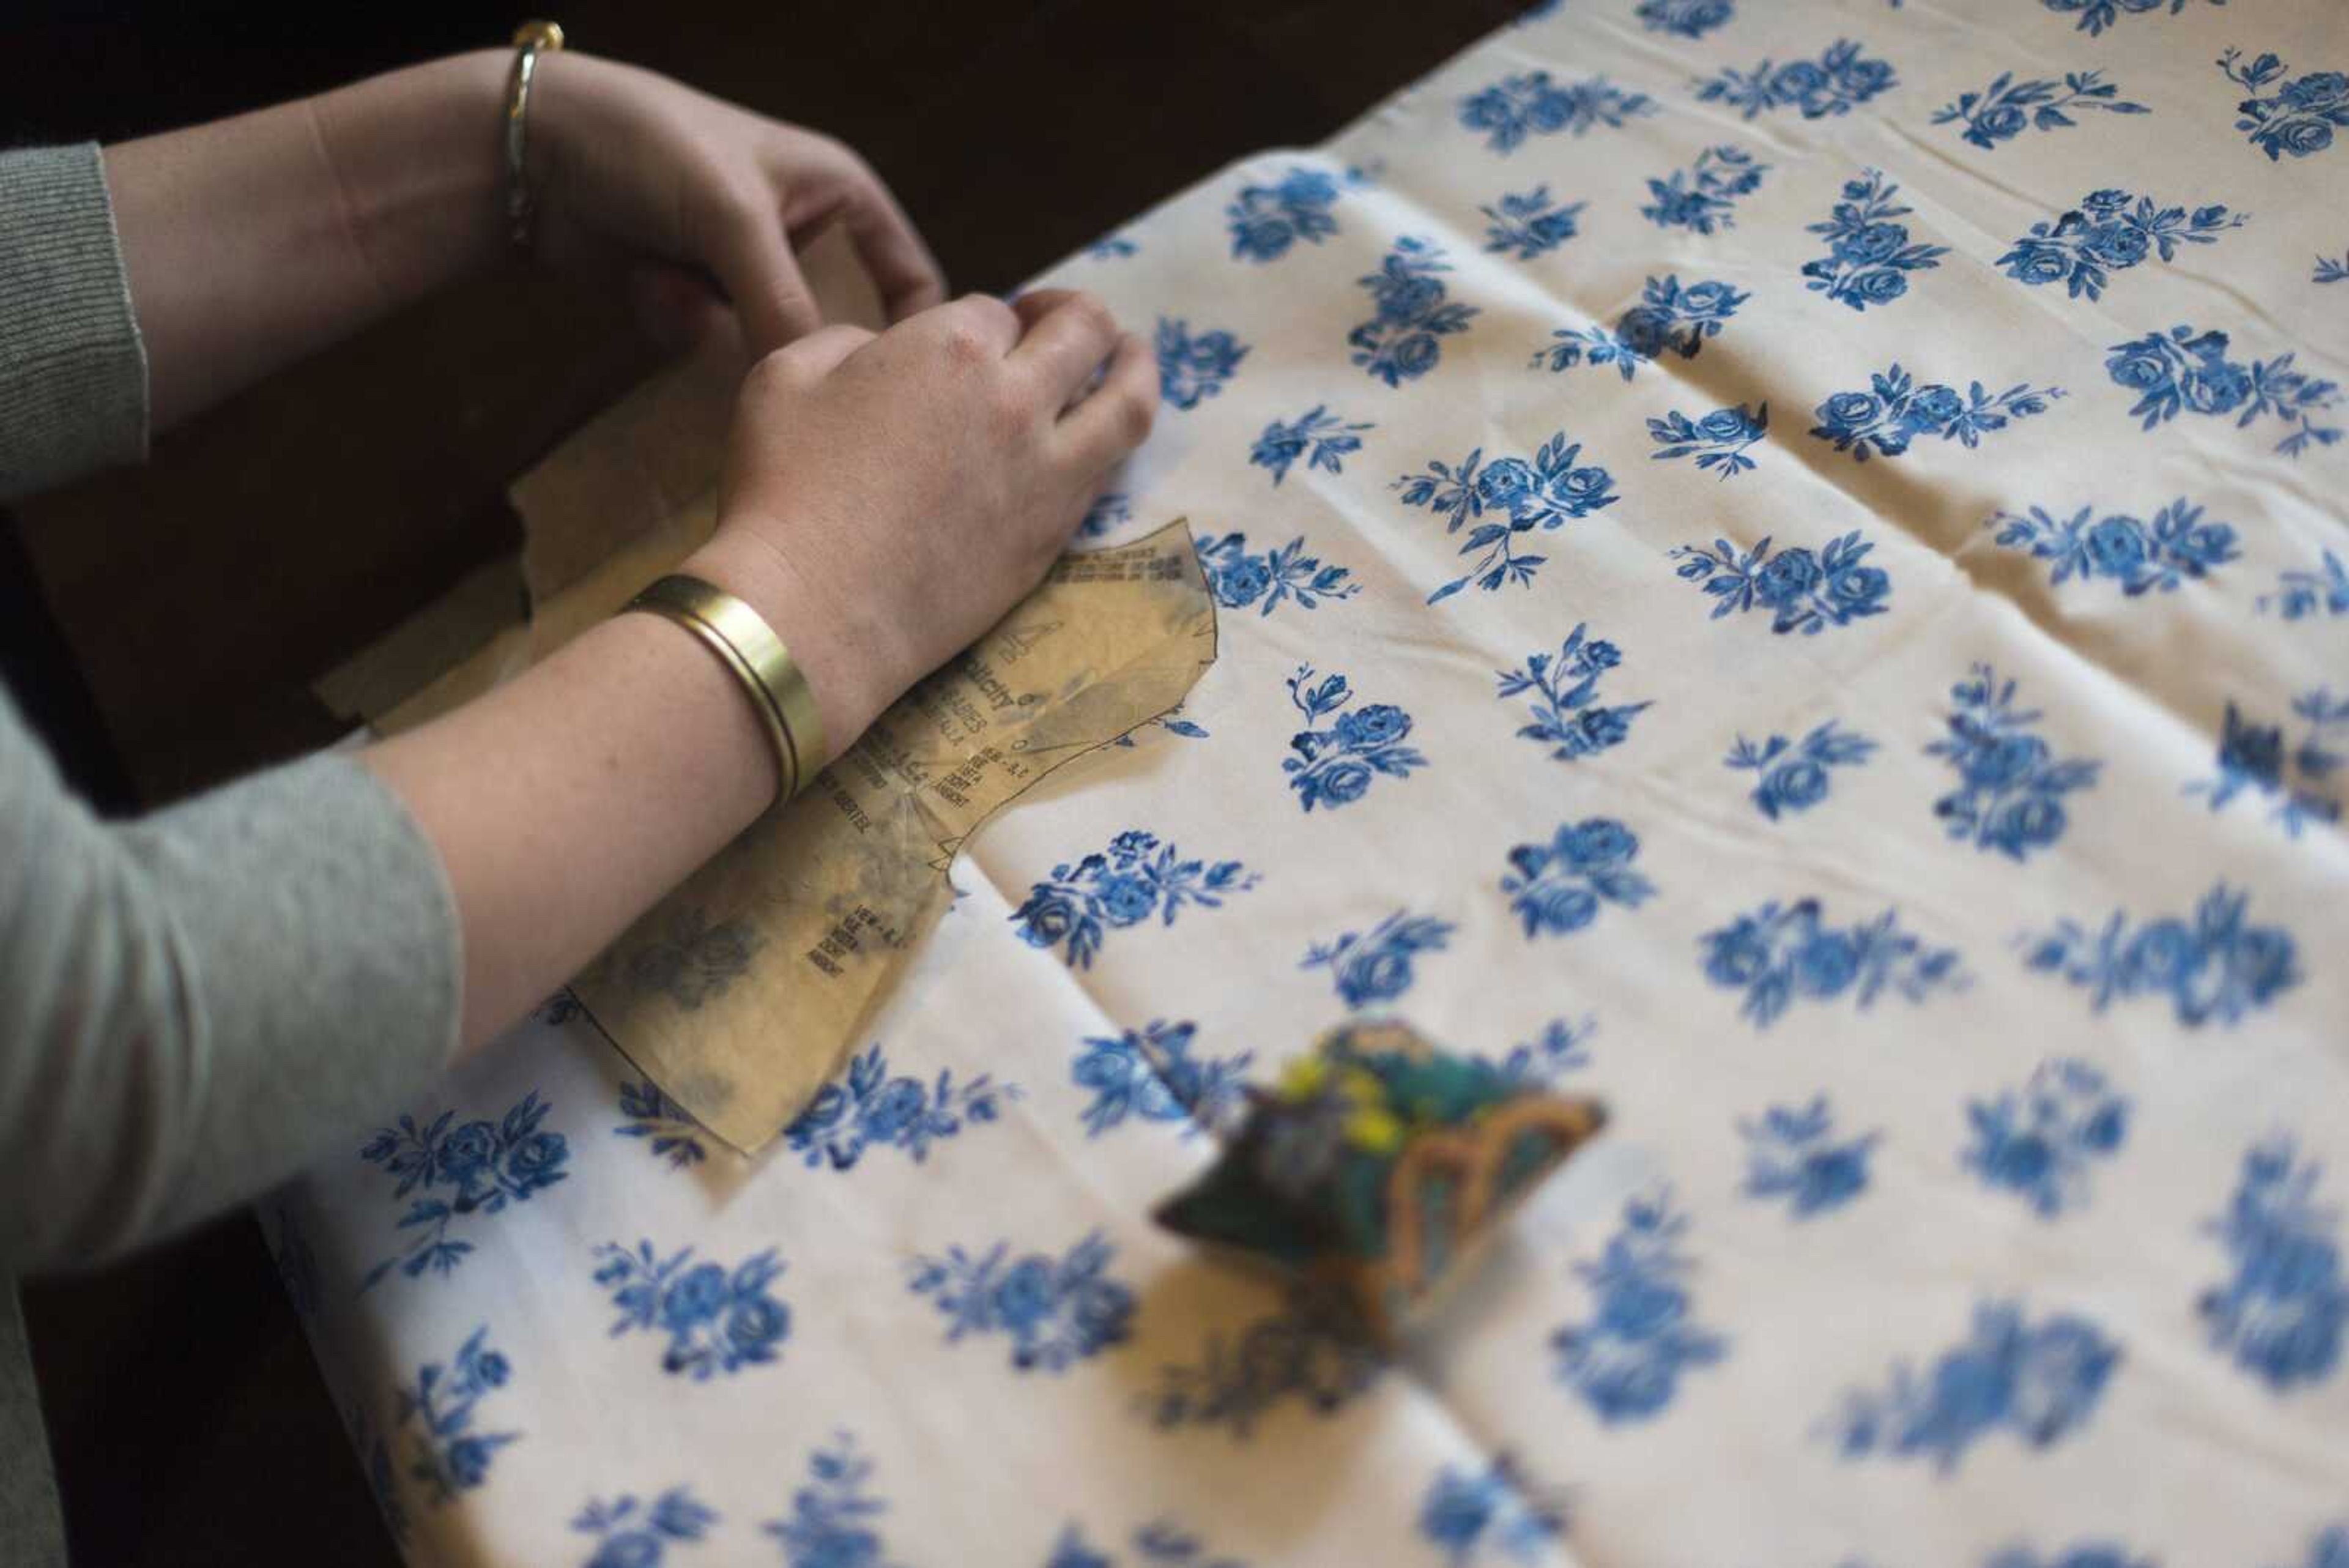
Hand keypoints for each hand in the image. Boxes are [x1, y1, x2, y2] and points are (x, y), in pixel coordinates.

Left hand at [526, 51, 946, 354]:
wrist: (533, 149)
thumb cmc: (650, 146)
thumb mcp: (733, 219)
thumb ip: (783, 307)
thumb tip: (815, 393)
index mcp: (841, 195)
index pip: (912, 279)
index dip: (913, 334)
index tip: (894, 393)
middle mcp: (802, 235)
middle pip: (834, 327)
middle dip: (787, 338)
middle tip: (754, 345)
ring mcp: (745, 270)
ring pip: (765, 345)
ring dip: (713, 325)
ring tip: (669, 281)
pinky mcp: (696, 298)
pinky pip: (712, 347)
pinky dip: (676, 322)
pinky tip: (644, 283)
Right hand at [686, 290, 1157, 749]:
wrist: (810, 612)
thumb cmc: (782, 489)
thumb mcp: (784, 374)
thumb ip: (846, 343)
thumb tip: (880, 353)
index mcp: (953, 347)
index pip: (995, 310)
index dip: (982, 319)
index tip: (969, 337)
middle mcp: (1017, 402)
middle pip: (1086, 333)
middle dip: (1077, 315)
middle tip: (1063, 321)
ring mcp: (1046, 476)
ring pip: (1127, 406)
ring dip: (1136, 369)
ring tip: (1134, 358)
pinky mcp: (1051, 540)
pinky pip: (1103, 477)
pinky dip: (1107, 447)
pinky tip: (1096, 444)